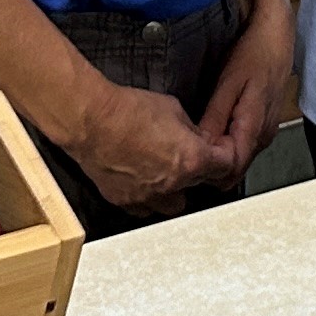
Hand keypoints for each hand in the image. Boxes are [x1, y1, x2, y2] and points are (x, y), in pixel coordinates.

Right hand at [66, 82, 241, 207]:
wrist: (91, 120)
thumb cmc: (127, 111)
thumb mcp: (172, 108)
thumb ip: (190, 129)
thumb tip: (194, 137)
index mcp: (191, 160)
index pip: (224, 166)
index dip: (225, 155)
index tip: (221, 151)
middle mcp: (173, 184)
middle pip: (200, 186)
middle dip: (199, 171)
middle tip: (188, 156)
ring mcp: (148, 197)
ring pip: (174, 205)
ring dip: (175, 190)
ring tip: (166, 174)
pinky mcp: (125, 201)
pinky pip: (145, 207)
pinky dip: (148, 198)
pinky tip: (143, 181)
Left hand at [193, 0, 299, 167]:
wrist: (277, 36)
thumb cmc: (255, 54)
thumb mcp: (229, 82)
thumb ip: (216, 116)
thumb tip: (201, 144)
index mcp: (255, 127)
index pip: (232, 170)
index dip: (209, 172)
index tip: (187, 162)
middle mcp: (264, 135)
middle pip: (236, 169)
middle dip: (210, 169)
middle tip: (184, 155)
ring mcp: (266, 131)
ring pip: (240, 159)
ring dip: (218, 157)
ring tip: (193, 143)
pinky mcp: (264, 124)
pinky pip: (244, 145)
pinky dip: (226, 145)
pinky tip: (211, 132)